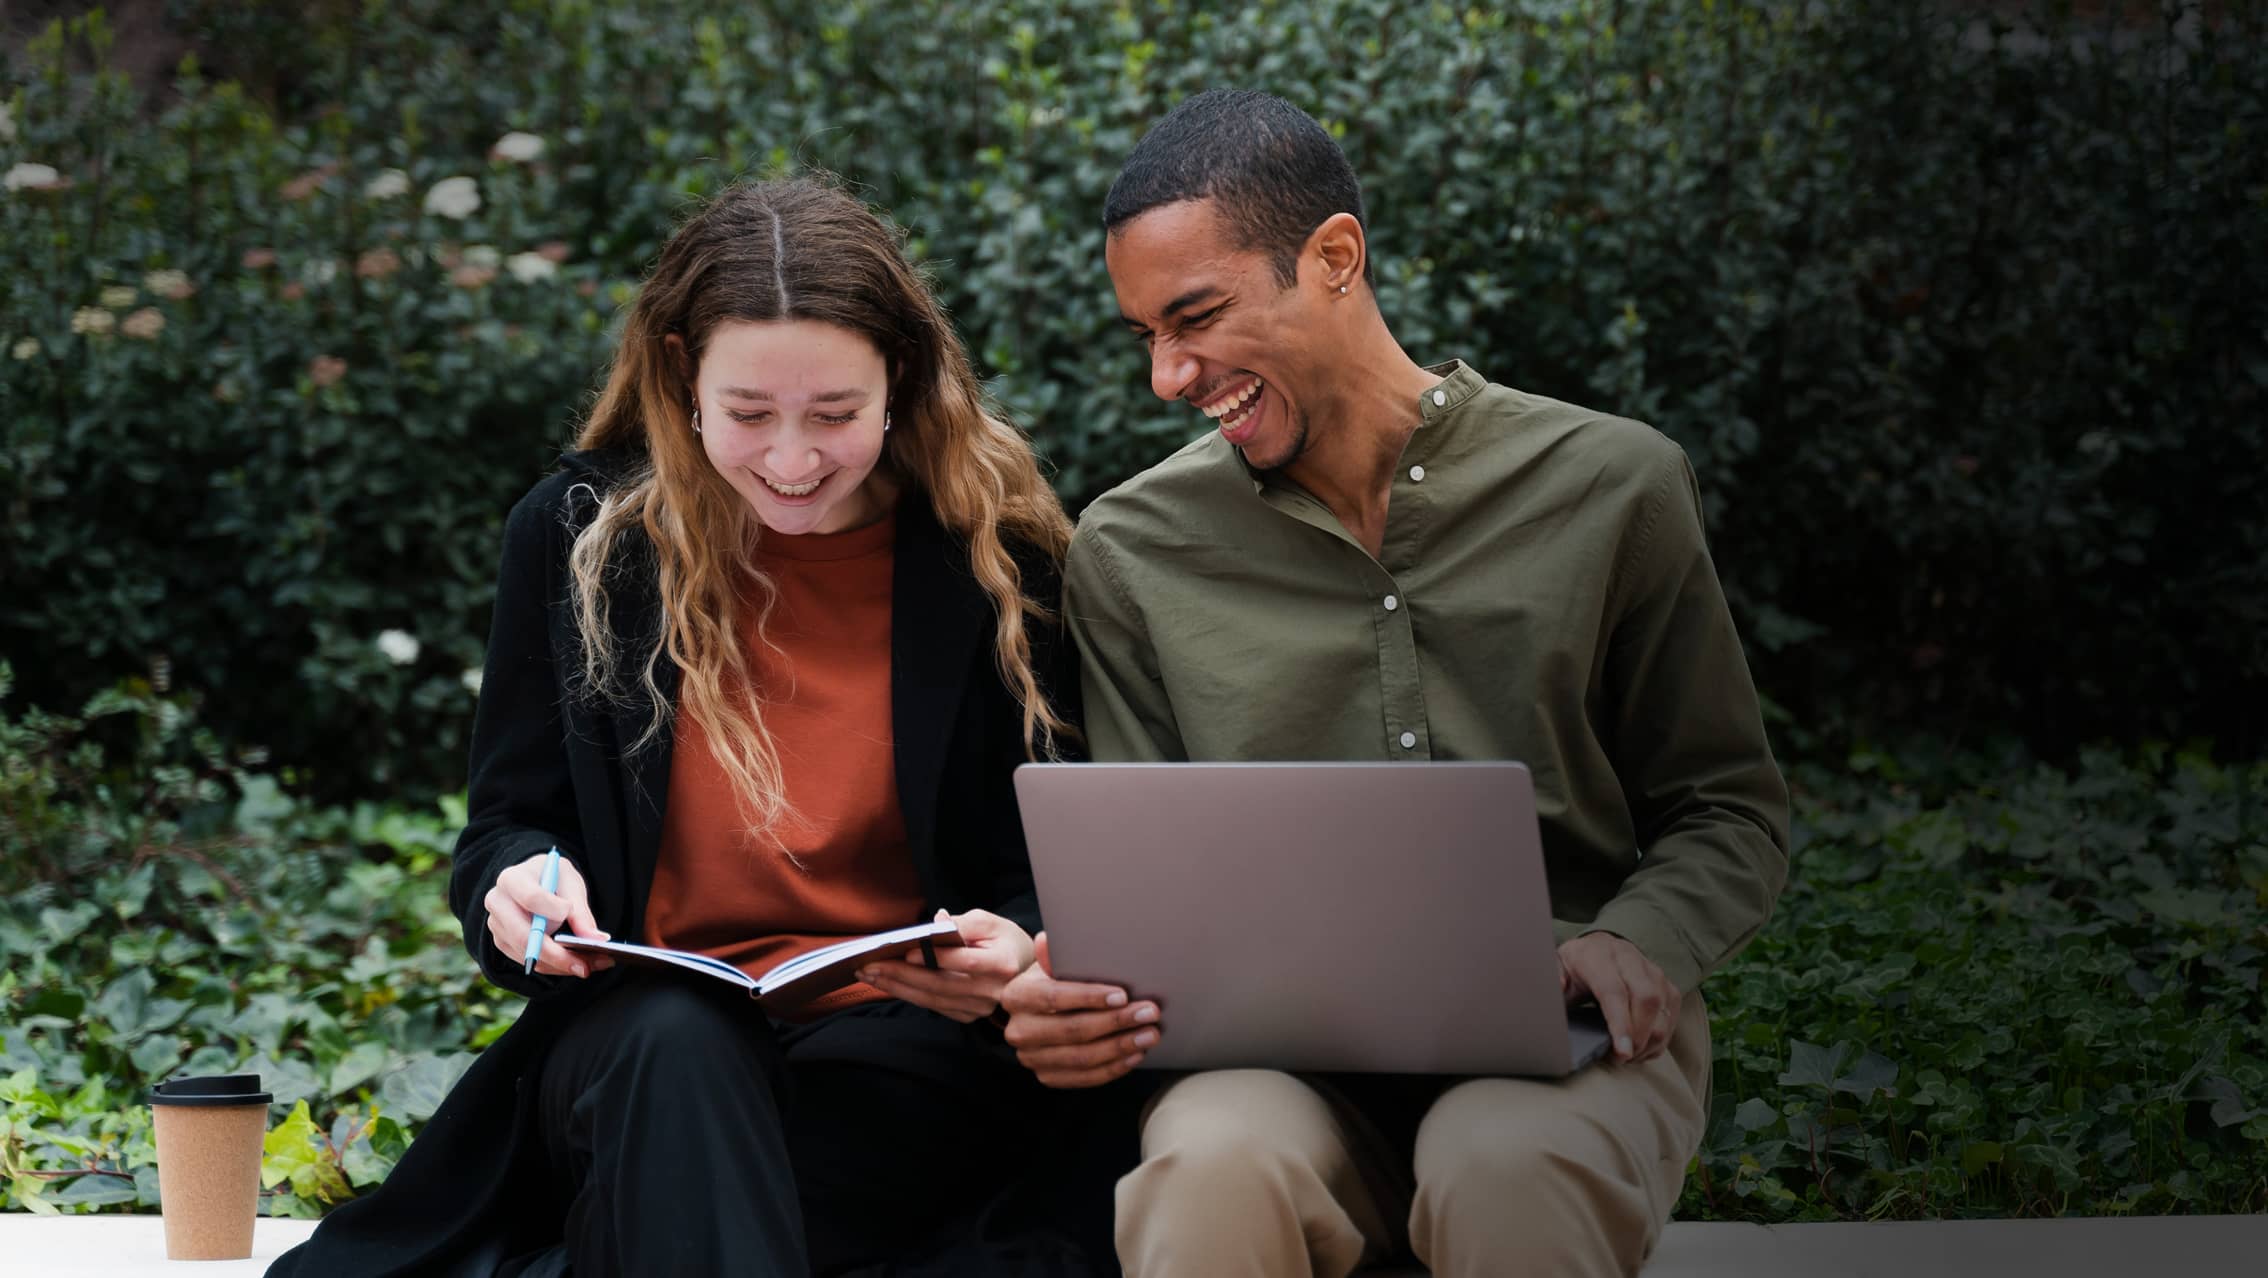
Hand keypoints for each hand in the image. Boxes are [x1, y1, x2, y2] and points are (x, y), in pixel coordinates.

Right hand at [485, 852, 612, 978]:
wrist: (536, 881)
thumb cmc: (553, 878)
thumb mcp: (570, 883)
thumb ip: (580, 911)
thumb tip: (597, 939)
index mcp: (512, 879)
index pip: (531, 898)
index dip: (551, 908)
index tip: (569, 912)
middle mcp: (498, 903)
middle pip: (523, 935)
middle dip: (556, 955)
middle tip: (585, 967)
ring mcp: (497, 926)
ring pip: (529, 954)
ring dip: (562, 965)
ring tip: (594, 964)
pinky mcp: (504, 943)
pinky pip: (531, 961)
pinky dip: (557, 966)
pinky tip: (580, 963)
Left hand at [859, 909, 1034, 1023]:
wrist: (1026, 971)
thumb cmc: (1006, 941)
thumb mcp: (990, 922)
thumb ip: (962, 923)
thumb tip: (936, 922)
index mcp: (1002, 964)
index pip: (966, 961)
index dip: (937, 958)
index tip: (906, 952)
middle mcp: (993, 991)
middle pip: (941, 984)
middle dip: (901, 975)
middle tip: (869, 965)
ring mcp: (980, 1008)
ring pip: (933, 1000)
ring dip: (897, 987)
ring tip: (869, 975)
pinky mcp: (969, 1016)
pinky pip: (934, 1007)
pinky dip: (909, 995)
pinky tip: (888, 985)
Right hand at [999, 932, 1158, 1087]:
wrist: (1042, 1010)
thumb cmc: (1056, 980)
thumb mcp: (1054, 963)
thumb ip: (1054, 954)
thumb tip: (1048, 941)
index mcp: (1017, 996)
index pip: (1054, 997)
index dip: (1089, 997)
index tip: (1123, 995)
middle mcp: (1018, 1031)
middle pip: (1072, 1030)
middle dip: (1115, 1022)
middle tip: (1148, 1013)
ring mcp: (1031, 1058)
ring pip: (1081, 1058)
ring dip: (1120, 1047)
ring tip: (1149, 1034)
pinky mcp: (1048, 1076)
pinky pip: (1084, 1078)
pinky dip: (1113, 1068)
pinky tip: (1135, 1055)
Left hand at [1558, 931, 1678, 1063]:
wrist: (1599, 947)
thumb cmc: (1575, 965)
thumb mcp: (1556, 967)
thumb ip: (1553, 976)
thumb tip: (1559, 987)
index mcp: (1599, 955)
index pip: (1615, 991)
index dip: (1620, 1024)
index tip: (1622, 1052)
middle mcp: (1630, 959)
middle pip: (1647, 999)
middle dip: (1638, 1037)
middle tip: (1621, 1059)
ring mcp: (1653, 971)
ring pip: (1663, 1010)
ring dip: (1649, 1041)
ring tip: (1628, 1057)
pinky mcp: (1666, 985)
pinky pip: (1671, 1016)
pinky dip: (1659, 1039)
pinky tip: (1640, 1049)